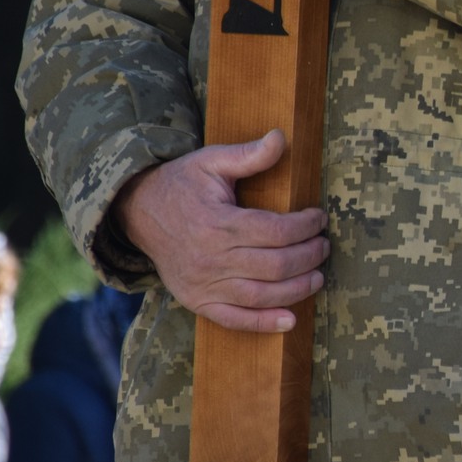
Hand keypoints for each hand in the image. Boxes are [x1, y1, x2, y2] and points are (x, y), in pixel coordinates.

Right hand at [115, 129, 328, 332]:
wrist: (137, 212)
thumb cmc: (181, 184)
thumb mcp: (211, 161)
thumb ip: (248, 155)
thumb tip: (281, 137)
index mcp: (218, 223)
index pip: (276, 231)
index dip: (306, 226)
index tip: (319, 218)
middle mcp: (211, 258)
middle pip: (276, 265)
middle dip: (309, 256)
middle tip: (323, 246)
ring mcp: (203, 284)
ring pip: (261, 295)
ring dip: (298, 289)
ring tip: (318, 276)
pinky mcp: (197, 301)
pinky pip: (234, 320)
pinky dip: (264, 324)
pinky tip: (291, 320)